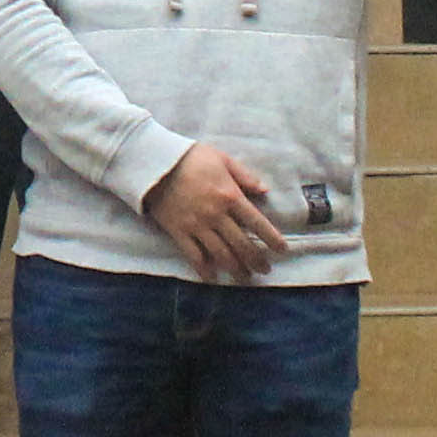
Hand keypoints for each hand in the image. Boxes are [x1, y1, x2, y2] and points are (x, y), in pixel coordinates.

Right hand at [144, 141, 292, 283]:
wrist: (154, 163)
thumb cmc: (190, 157)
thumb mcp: (222, 159)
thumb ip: (244, 176)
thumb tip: (264, 190)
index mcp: (230, 196)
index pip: (257, 223)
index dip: (272, 239)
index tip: (282, 250)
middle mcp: (216, 215)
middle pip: (242, 244)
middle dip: (256, 260)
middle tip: (265, 270)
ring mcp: (197, 226)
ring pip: (221, 254)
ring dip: (235, 269)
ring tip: (245, 277)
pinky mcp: (179, 232)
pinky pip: (194, 256)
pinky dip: (204, 270)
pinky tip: (212, 278)